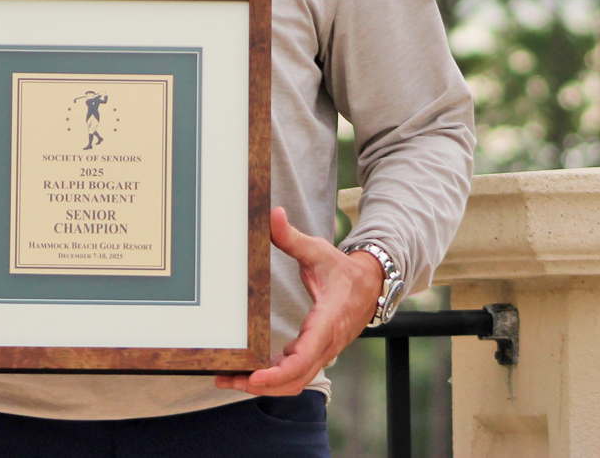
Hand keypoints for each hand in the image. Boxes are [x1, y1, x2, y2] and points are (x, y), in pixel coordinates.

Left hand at [215, 206, 383, 397]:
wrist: (372, 285)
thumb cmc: (343, 270)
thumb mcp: (318, 251)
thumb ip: (292, 237)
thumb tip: (273, 214)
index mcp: (326, 322)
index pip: (304, 357)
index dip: (278, 372)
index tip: (254, 376)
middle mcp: (326, 344)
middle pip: (295, 378)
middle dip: (261, 385)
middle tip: (227, 379)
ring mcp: (323, 352)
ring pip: (295, 381)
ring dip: (265, 386)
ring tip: (230, 379)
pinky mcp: (317, 353)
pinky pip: (297, 374)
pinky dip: (274, 378)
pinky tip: (251, 373)